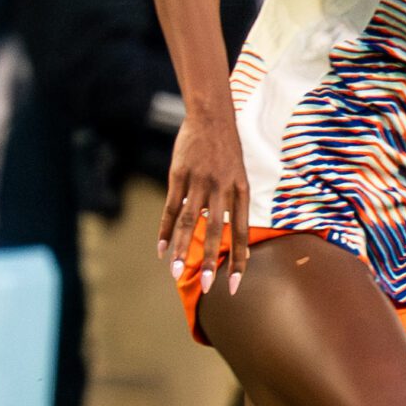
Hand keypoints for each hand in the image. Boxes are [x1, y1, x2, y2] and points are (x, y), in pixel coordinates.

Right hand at [159, 113, 249, 298]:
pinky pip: (171, 208)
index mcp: (242, 192)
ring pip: (190, 222)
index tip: (235, 286)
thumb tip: (223, 234)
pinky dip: (165, 230)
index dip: (240, 261)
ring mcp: (199, 182)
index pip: (243, 233)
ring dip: (182, 249)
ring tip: (176, 272)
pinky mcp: (179, 176)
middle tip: (207, 287)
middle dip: (212, 262)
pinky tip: (161, 249)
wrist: (212, 117)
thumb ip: (232, 204)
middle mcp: (223, 189)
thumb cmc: (226, 151)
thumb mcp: (238, 176)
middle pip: (217, 232)